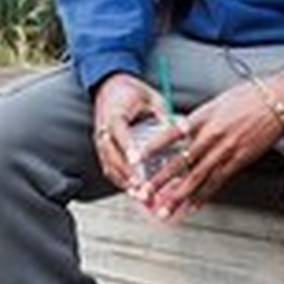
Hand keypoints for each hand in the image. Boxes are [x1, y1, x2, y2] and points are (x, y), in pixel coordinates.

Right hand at [91, 72, 187, 196]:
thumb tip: (183, 128)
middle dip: (127, 174)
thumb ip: (163, 113)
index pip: (120, 134)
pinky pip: (109, 168)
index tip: (137, 161)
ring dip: (124, 182)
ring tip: (140, 196)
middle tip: (142, 187)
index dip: (128, 148)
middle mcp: (103, 131)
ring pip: (109, 166)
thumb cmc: (132, 91)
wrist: (110, 86)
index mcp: (114, 115)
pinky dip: (120, 181)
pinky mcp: (103, 150)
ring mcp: (101, 142)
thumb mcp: (150, 97)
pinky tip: (134, 192)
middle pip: (112, 157)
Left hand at [147, 69, 283, 222]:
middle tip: (143, 194)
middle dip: (159, 181)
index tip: (135, 159)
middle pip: (180, 162)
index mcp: (203, 117)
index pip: (170, 134)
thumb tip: (181, 129)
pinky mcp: (240, 160)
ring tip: (164, 209)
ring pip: (197, 178)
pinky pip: (217, 182)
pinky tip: (193, 206)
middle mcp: (211, 135)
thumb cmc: (251, 95)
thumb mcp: (218, 101)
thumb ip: (199, 118)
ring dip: (178, 196)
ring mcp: (226, 150)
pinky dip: (203, 196)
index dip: (151, 148)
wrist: (280, 98)